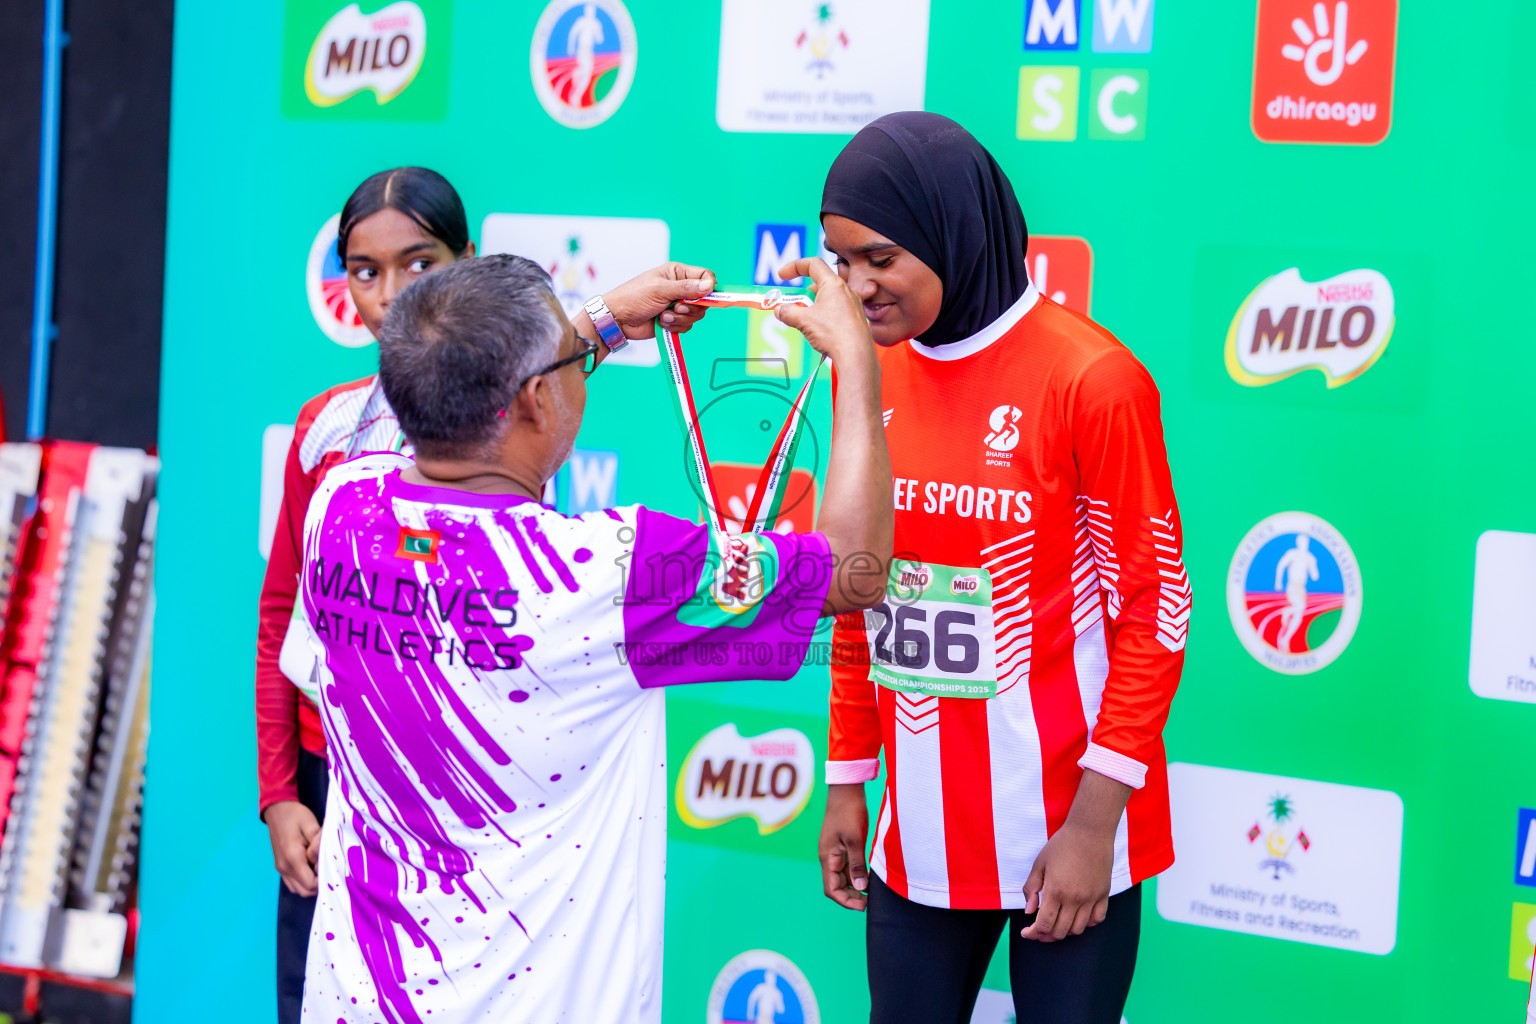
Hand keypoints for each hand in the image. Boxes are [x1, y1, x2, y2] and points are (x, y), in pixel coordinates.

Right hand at [266, 800, 321, 896]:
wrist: (277, 810)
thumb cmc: (295, 815)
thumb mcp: (311, 825)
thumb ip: (320, 843)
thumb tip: (328, 857)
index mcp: (292, 857)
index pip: (311, 883)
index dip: (324, 879)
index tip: (331, 866)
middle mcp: (284, 867)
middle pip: (305, 891)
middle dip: (320, 884)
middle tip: (328, 868)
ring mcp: (280, 868)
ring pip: (298, 889)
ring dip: (311, 884)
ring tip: (320, 868)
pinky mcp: (280, 867)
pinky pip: (293, 883)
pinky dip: (303, 882)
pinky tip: (312, 868)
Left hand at [600, 261, 715, 338]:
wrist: (618, 319)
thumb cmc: (633, 297)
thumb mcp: (660, 290)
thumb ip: (686, 288)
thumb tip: (709, 286)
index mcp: (678, 274)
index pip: (705, 277)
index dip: (709, 287)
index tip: (705, 296)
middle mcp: (681, 288)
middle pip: (705, 300)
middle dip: (692, 308)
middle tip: (677, 308)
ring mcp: (678, 306)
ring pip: (696, 315)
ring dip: (680, 319)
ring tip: (663, 316)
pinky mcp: (674, 321)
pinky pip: (687, 326)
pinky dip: (676, 327)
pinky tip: (662, 323)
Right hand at [772, 258, 873, 363]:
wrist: (856, 356)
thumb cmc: (832, 334)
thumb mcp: (803, 321)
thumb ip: (788, 312)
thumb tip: (778, 310)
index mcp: (833, 284)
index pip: (813, 264)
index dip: (794, 267)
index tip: (781, 276)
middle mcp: (846, 291)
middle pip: (820, 283)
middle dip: (802, 293)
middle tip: (791, 306)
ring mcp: (853, 305)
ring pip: (828, 299)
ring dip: (812, 306)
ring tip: (803, 321)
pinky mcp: (856, 319)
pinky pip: (836, 311)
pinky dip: (823, 315)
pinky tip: (819, 331)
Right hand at [818, 783, 869, 909]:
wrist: (846, 790)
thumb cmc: (849, 812)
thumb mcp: (856, 840)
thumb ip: (856, 865)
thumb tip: (859, 887)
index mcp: (828, 858)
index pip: (831, 889)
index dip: (845, 901)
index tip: (862, 906)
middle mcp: (829, 858)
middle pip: (836, 886)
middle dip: (851, 897)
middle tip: (870, 902)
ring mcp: (835, 852)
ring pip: (842, 877)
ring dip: (854, 887)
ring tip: (871, 892)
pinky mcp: (842, 846)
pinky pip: (847, 867)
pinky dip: (856, 875)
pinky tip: (868, 877)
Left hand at [1018, 769, 1130, 940]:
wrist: (1089, 832)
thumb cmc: (1061, 845)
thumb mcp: (1039, 863)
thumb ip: (1032, 888)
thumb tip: (1029, 912)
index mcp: (1055, 891)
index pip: (1044, 924)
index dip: (1033, 933)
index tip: (1026, 933)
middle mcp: (1074, 899)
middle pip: (1060, 931)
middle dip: (1046, 935)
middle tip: (1038, 931)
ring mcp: (1091, 898)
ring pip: (1078, 929)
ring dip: (1065, 932)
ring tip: (1056, 925)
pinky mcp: (1103, 894)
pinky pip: (1097, 919)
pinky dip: (1086, 924)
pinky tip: (1077, 917)